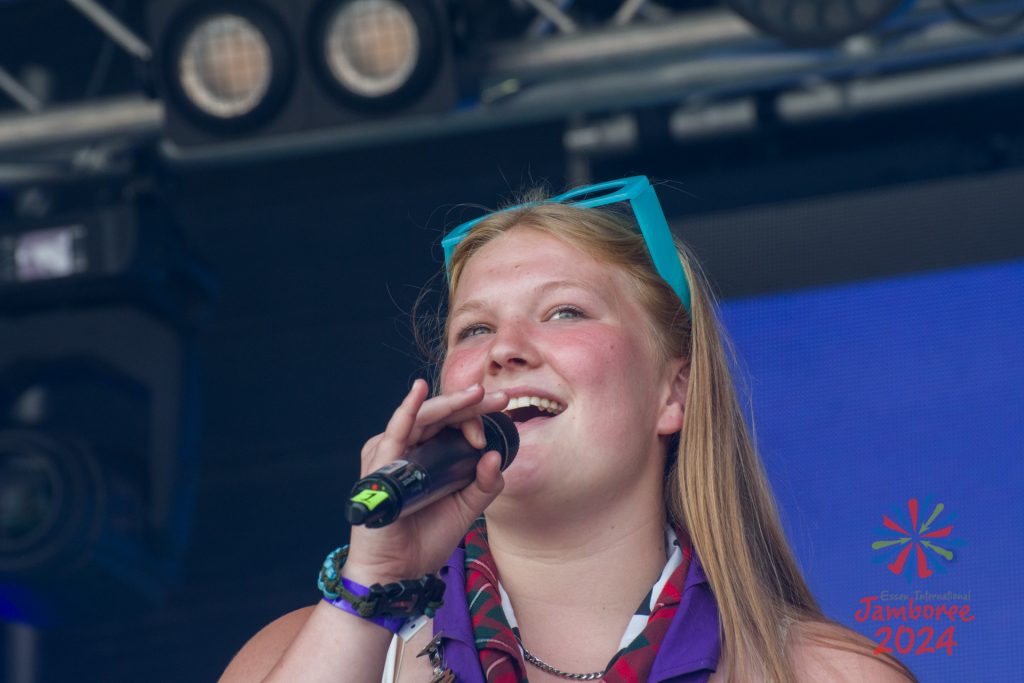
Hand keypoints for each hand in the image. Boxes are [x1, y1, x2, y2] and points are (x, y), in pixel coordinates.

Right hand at [342, 379, 508, 585]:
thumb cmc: (425, 538)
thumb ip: (484, 484)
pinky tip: (419, 391)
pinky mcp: (381, 466)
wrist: (399, 572)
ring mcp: (392, 454)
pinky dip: (408, 410)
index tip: (502, 422)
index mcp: (425, 453)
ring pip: (423, 417)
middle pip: (440, 415)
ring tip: (477, 395)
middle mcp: (407, 448)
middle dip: (471, 404)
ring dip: (451, 404)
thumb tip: (496, 455)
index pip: (451, 423)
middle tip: (500, 397)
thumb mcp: (466, 507)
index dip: (476, 418)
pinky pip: (395, 432)